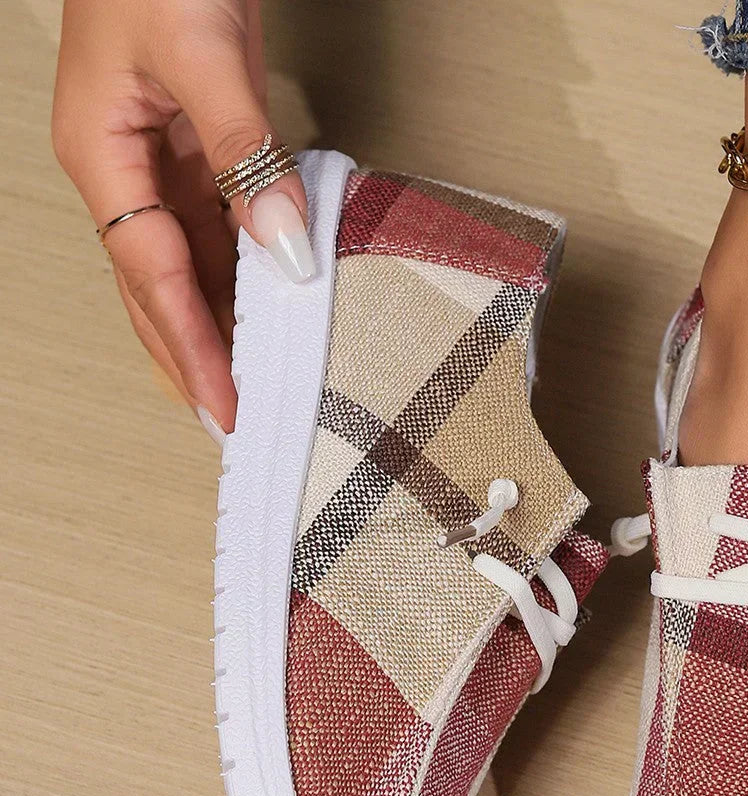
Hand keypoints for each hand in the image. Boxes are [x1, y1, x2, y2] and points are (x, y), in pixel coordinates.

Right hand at [51, 0, 311, 439]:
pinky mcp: (197, 154)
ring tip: (252, 390)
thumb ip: (243, 154)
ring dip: (219, 330)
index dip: (190, 347)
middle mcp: (124, 172)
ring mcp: (159, 166)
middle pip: (157, 291)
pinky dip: (244, 279)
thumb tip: (282, 251)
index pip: (152, 278)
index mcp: (101, 156)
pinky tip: (266, 315)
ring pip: (190, 270)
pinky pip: (219, 234)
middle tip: (233, 425)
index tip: (225, 405)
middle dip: (192, 360)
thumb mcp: (201, 54)